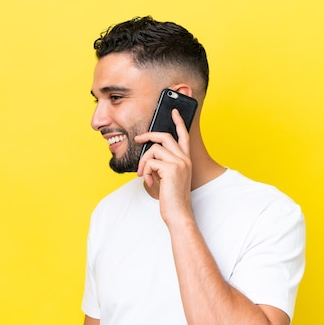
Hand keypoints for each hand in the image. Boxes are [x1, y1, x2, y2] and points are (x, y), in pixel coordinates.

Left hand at [135, 109, 192, 224]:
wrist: (178, 213)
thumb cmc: (172, 198)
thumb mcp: (167, 178)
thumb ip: (162, 164)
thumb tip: (148, 155)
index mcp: (186, 160)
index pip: (183, 136)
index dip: (178, 122)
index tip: (173, 111)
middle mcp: (184, 159)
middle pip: (164, 137)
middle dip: (148, 135)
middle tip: (137, 139)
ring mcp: (179, 163)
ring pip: (153, 150)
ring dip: (143, 163)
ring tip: (143, 175)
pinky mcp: (171, 169)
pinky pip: (150, 162)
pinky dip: (145, 172)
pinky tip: (148, 182)